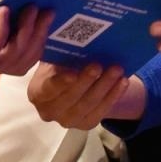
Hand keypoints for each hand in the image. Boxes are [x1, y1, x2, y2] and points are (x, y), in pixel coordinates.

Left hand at [0, 0, 53, 85]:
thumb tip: (20, 9)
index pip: (21, 54)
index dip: (37, 37)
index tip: (49, 13)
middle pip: (24, 59)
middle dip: (38, 34)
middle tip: (47, 11)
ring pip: (14, 58)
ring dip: (25, 32)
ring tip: (29, 9)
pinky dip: (2, 31)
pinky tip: (3, 12)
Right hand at [27, 62, 144, 128]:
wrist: (71, 83)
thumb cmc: (60, 66)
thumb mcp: (55, 58)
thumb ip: (59, 52)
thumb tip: (71, 37)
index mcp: (38, 93)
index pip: (48, 88)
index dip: (61, 82)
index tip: (73, 73)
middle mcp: (49, 111)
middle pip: (70, 98)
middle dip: (86, 81)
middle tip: (99, 65)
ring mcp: (68, 120)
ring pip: (88, 105)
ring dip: (104, 87)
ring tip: (116, 70)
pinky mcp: (86, 124)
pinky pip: (101, 111)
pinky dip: (113, 96)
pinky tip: (122, 82)